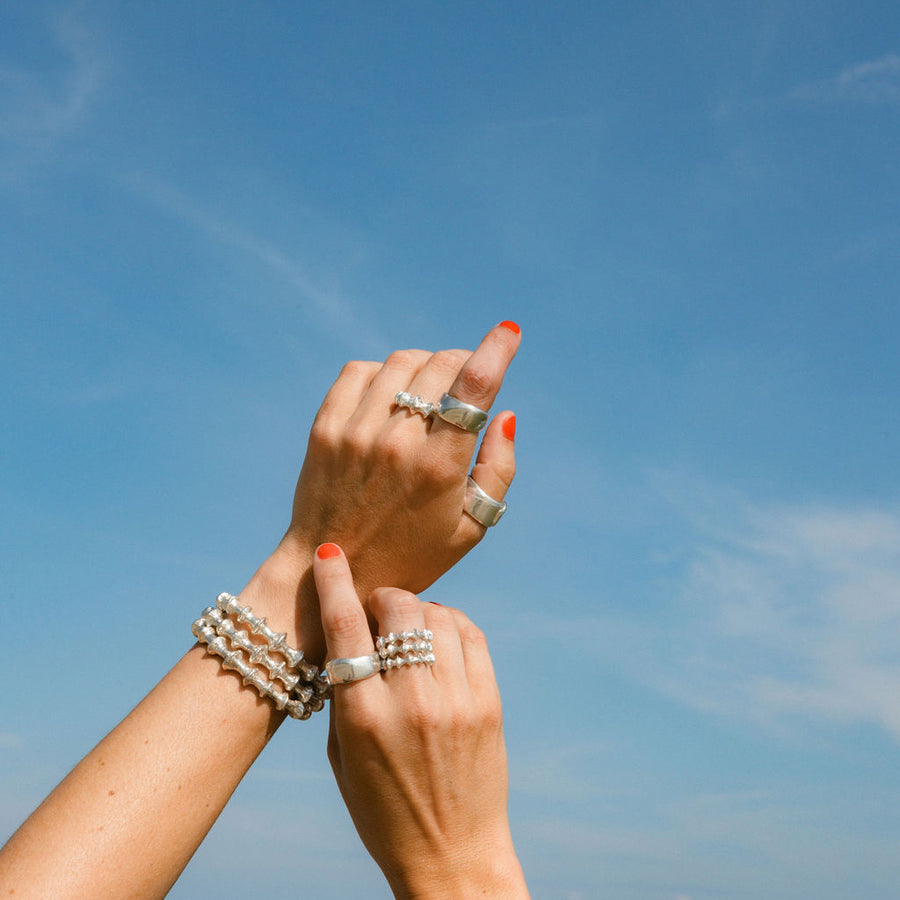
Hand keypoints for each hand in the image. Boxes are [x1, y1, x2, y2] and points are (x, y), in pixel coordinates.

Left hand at [243, 321, 518, 663]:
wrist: (335, 572)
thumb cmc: (413, 554)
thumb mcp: (471, 528)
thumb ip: (498, 469)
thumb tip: (504, 413)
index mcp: (439, 467)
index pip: (473, 387)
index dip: (496, 350)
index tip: (510, 330)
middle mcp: (397, 443)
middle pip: (440, 365)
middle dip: (463, 362)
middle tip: (466, 381)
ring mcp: (356, 432)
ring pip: (401, 363)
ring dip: (425, 366)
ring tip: (429, 391)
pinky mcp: (325, 429)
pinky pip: (358, 371)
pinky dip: (382, 372)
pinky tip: (391, 394)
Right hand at [314, 543, 528, 898]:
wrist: (453, 855)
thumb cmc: (383, 809)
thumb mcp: (342, 754)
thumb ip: (342, 691)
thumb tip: (346, 630)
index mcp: (363, 717)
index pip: (345, 626)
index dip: (335, 581)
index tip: (330, 553)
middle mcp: (411, 701)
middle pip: (397, 608)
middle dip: (381, 597)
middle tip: (376, 612)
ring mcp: (456, 700)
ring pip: (436, 614)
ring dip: (417, 610)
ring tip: (409, 630)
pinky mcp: (489, 702)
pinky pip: (470, 634)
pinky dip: (451, 623)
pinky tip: (440, 637)